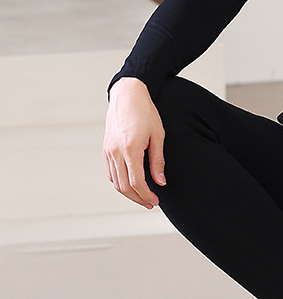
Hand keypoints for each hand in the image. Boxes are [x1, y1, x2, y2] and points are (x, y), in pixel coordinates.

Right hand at [103, 78, 165, 208]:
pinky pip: (111, 172)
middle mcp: (116, 152)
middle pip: (124, 186)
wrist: (128, 95)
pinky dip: (119, 182)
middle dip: (138, 198)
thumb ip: (158, 160)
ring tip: (142, 197)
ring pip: (115, 182)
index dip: (146, 195)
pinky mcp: (106, 148)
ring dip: (128, 193)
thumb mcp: (158, 135)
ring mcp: (108, 151)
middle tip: (151, 203)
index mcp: (131, 149)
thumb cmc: (146, 112)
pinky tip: (131, 184)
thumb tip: (160, 182)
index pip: (136, 182)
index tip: (156, 201)